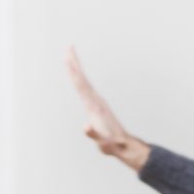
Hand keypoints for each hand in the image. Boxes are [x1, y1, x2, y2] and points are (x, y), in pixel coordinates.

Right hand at [66, 47, 149, 170]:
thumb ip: (94, 135)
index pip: (82, 86)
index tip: (68, 59)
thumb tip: (85, 126)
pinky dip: (81, 81)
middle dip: (75, 64)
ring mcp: (98, 103)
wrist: (125, 146)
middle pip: (83, 79)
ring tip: (71, 58)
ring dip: (78, 70)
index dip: (74, 73)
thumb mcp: (103, 143)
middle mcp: (97, 102)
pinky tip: (79, 78)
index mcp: (95, 107)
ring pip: (85, 83)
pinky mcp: (98, 107)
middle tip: (69, 47)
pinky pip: (87, 90)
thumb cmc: (113, 145)